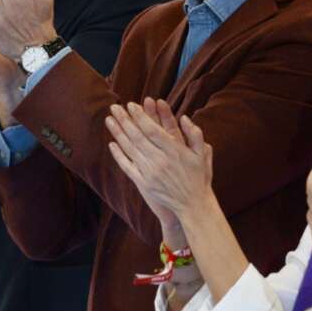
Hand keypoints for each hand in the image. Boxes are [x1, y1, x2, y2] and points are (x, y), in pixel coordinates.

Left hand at [106, 98, 213, 227]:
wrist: (193, 205)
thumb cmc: (199, 178)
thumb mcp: (203, 154)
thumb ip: (195, 134)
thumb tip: (184, 117)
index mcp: (174, 150)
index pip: (152, 129)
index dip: (140, 116)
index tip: (131, 105)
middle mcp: (160, 160)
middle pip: (137, 136)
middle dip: (124, 120)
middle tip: (114, 107)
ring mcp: (150, 173)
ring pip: (130, 149)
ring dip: (118, 133)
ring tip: (109, 120)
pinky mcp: (144, 184)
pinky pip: (128, 167)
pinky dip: (118, 155)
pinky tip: (111, 144)